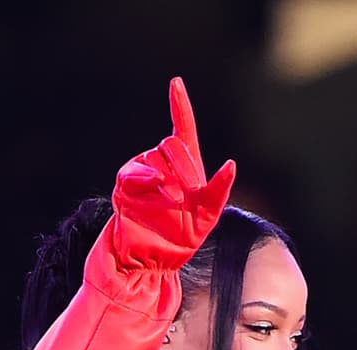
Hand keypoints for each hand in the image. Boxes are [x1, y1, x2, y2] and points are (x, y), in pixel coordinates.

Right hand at [112, 77, 235, 270]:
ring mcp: (142, 173)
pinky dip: (144, 178)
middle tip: (191, 192)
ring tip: (173, 203)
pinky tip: (154, 187)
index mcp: (183, 166)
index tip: (175, 83)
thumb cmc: (181, 239)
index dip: (179, 106)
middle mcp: (162, 164)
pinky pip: (133, 173)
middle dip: (185, 166)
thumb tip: (231, 164)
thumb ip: (219, 191)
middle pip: (173, 145)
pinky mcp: (125, 186)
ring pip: (155, 158)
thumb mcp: (207, 217)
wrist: (152, 260)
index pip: (182, 128)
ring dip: (168, 179)